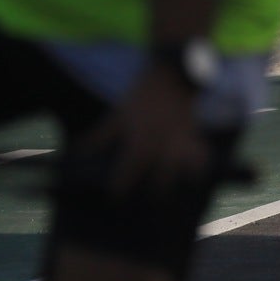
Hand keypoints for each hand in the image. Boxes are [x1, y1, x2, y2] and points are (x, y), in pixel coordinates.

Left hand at [85, 66, 209, 196]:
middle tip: (149, 205)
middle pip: (159, 180)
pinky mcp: (193, 136)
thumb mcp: (118, 115)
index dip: (120, 189)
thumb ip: (101, 136)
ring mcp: (179, 142)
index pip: (127, 173)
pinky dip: (201, 166)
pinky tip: (199, 178)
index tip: (116, 199)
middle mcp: (160, 146)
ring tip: (176, 199)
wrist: (171, 75)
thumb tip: (79, 153)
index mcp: (139, 141)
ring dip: (179, 185)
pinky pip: (200, 155)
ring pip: (182, 171)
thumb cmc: (141, 96)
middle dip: (154, 195)